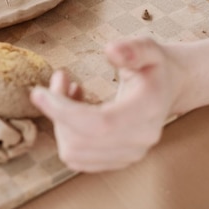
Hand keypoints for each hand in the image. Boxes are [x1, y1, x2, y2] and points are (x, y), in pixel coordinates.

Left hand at [30, 37, 178, 172]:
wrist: (170, 87)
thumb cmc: (154, 65)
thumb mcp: (149, 48)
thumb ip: (132, 48)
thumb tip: (111, 50)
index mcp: (147, 112)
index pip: (99, 124)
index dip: (63, 110)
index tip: (38, 92)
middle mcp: (139, 141)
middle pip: (80, 140)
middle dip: (57, 110)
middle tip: (58, 77)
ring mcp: (129, 155)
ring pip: (73, 152)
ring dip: (59, 122)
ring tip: (67, 89)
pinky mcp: (116, 161)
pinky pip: (77, 157)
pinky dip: (66, 134)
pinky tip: (73, 107)